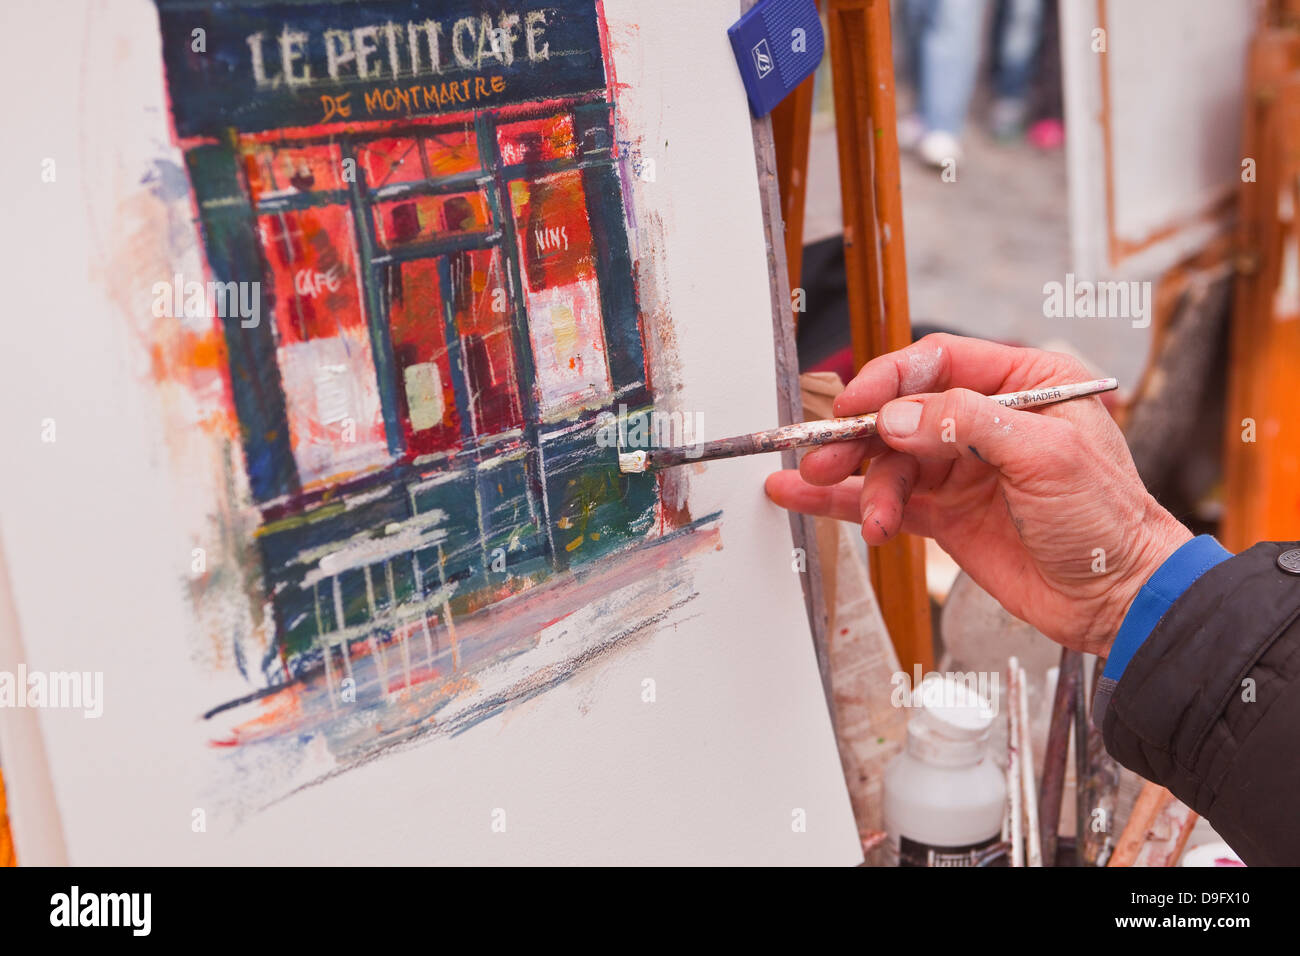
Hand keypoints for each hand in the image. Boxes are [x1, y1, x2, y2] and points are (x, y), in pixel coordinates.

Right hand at [765, 334, 1191, 656]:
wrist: (1119, 598)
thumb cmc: (1108, 520)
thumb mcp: (1046, 456)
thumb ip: (967, 424)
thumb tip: (897, 417)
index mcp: (1023, 385)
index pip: (939, 364)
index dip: (890, 380)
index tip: (855, 404)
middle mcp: (985, 422)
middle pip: (902, 412)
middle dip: (859, 436)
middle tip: (825, 457)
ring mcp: (962, 469)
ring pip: (889, 461)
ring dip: (863, 485)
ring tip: (860, 513)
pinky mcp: (945, 514)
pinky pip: (887, 500)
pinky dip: (850, 502)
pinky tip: (804, 499)